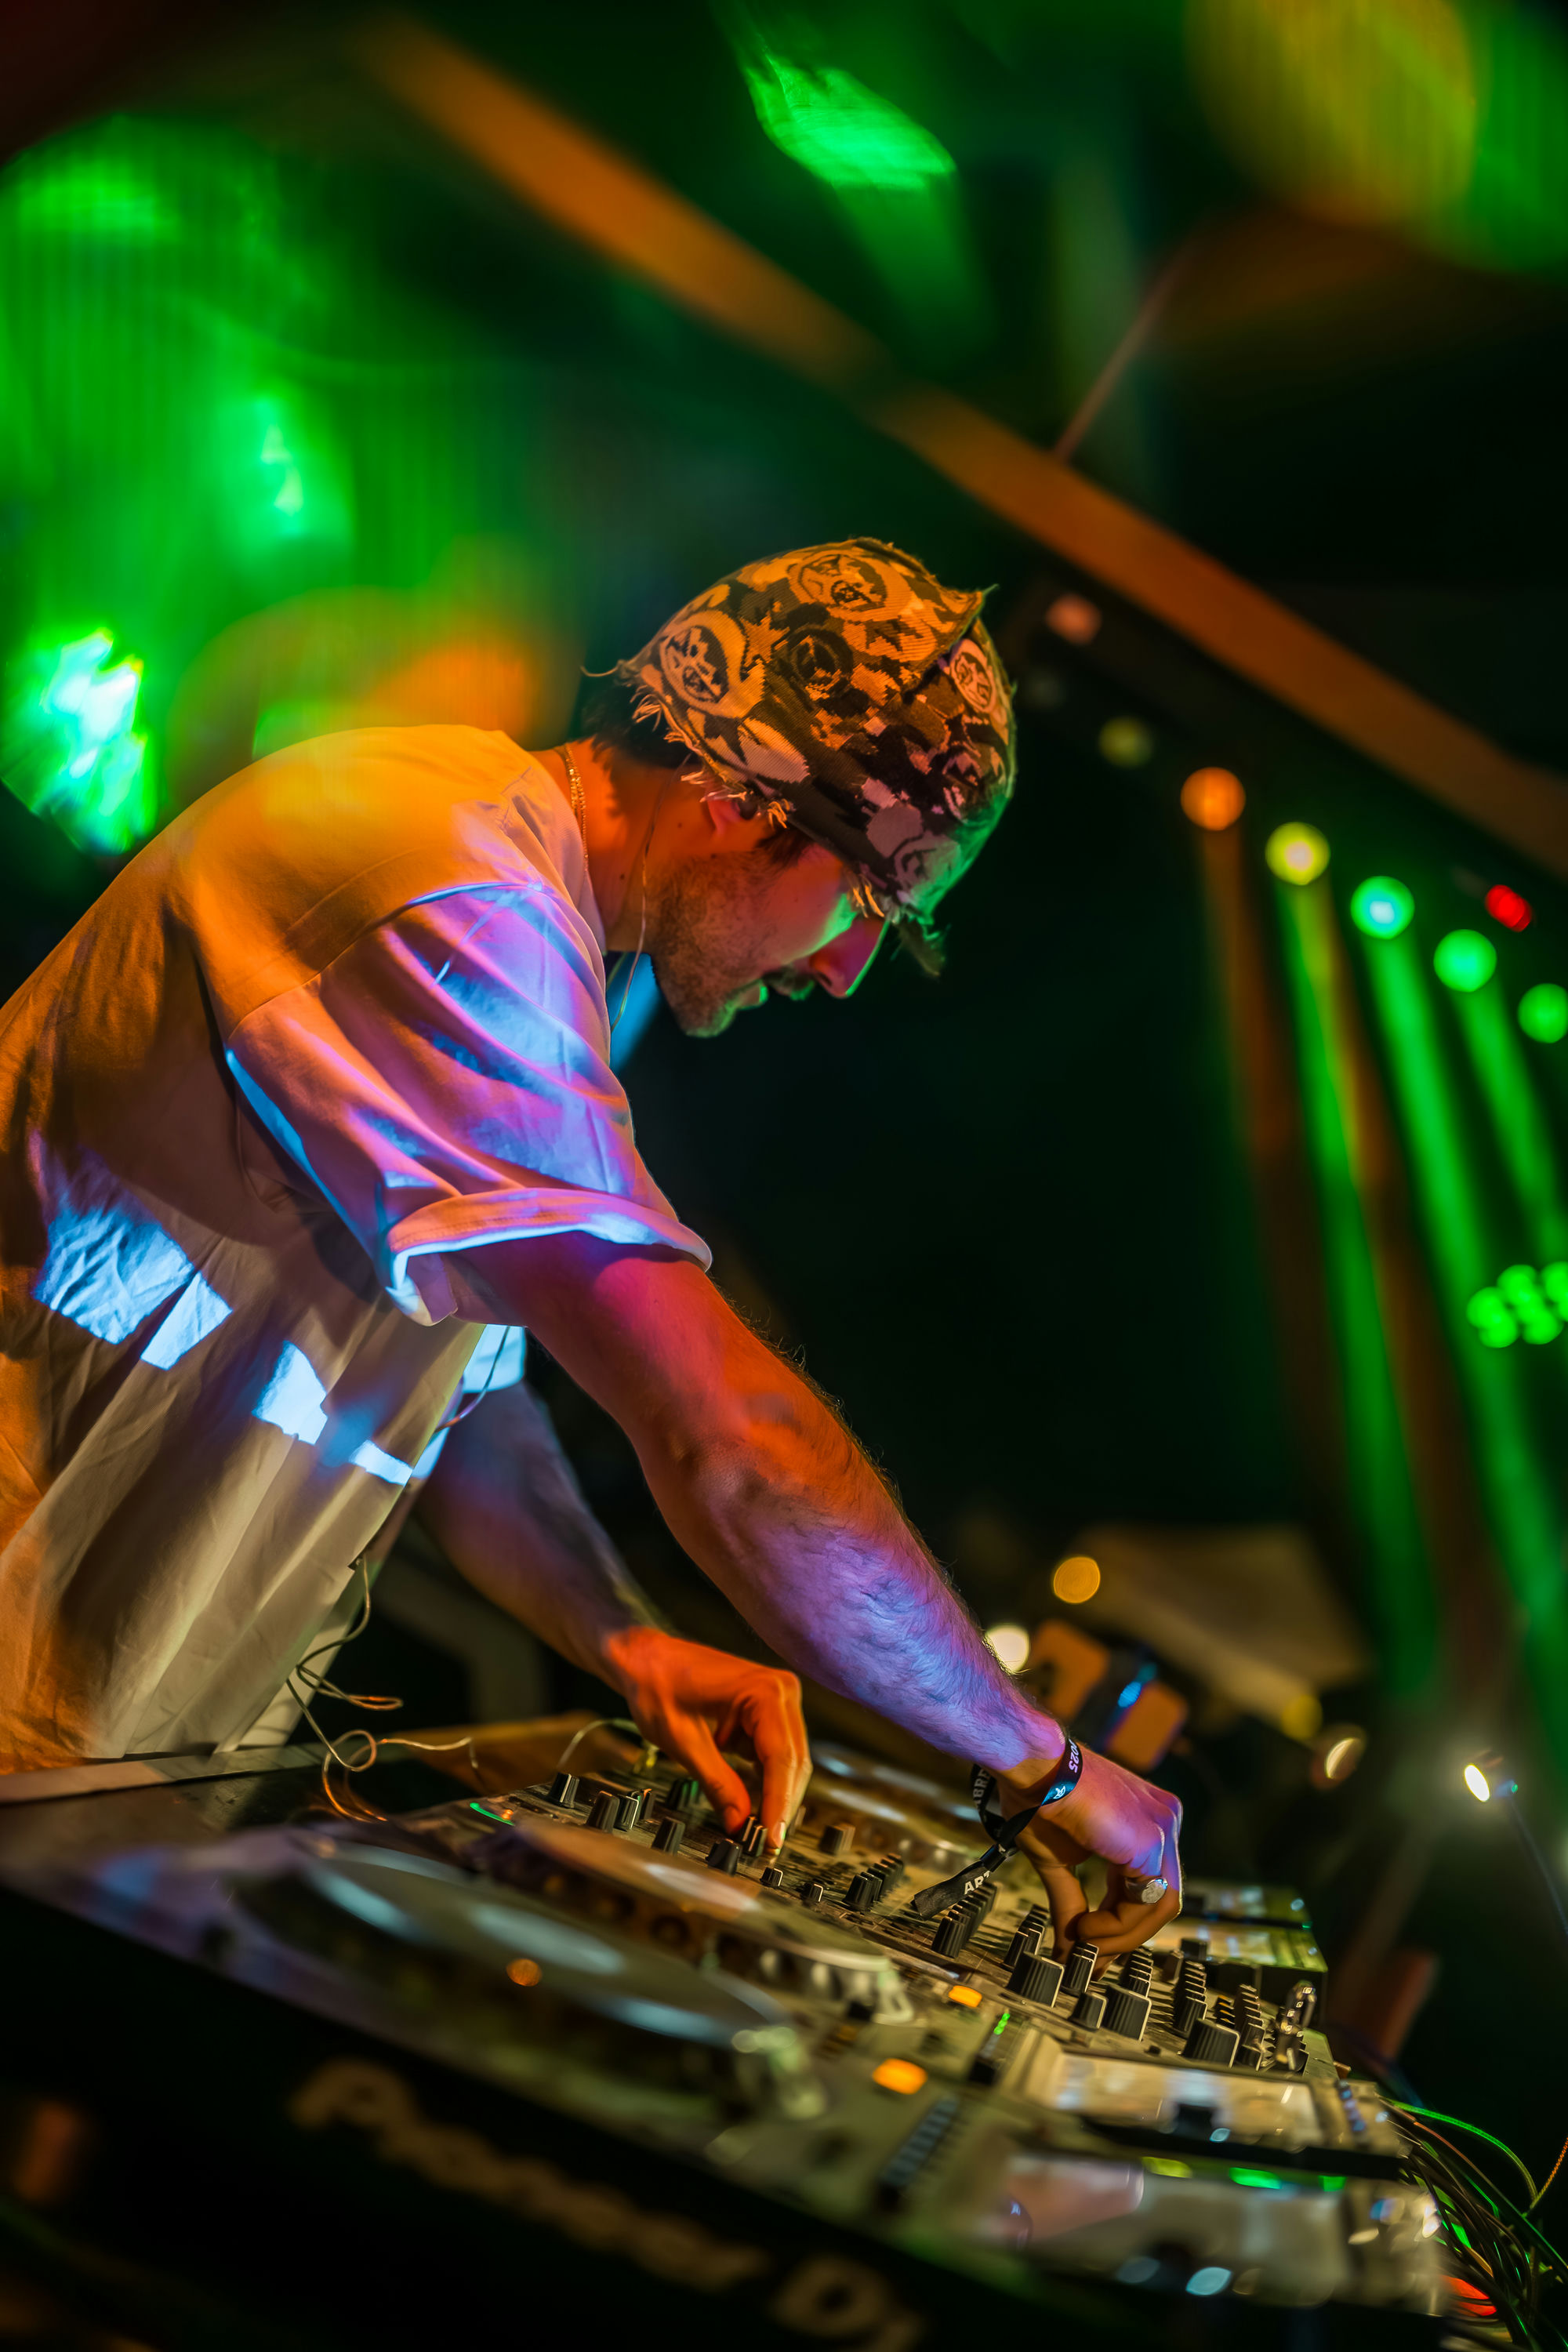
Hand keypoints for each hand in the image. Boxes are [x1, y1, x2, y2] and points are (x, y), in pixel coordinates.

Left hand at [603, 1625, 810, 1849]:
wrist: (644, 1658)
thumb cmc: (657, 1683)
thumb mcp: (682, 1740)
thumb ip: (716, 1783)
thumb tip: (739, 1823)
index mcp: (765, 1691)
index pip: (782, 1758)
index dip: (778, 1803)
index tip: (771, 1839)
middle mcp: (781, 1691)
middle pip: (793, 1762)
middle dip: (780, 1805)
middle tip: (766, 1846)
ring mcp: (776, 1701)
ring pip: (788, 1762)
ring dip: (775, 1796)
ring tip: (759, 1833)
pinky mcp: (765, 1713)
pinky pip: (774, 1754)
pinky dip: (765, 1782)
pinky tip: (754, 1808)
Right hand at [995, 1745, 1181, 1966]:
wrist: (1029, 1765)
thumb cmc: (1037, 1798)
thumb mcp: (1059, 1862)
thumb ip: (1071, 1903)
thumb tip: (1068, 1952)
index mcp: (1145, 1821)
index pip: (1146, 1885)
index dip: (1120, 1923)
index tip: (1089, 1949)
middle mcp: (1163, 1821)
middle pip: (1160, 1899)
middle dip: (1124, 1935)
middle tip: (1088, 1956)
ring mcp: (1163, 1828)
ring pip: (1162, 1906)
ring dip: (1121, 1936)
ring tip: (1082, 1941)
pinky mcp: (1153, 1841)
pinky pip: (1147, 1903)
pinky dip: (1118, 1926)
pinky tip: (1085, 1928)